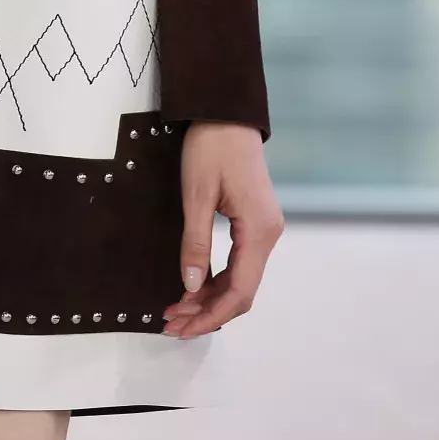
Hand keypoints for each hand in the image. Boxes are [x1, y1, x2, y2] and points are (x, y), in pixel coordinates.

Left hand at [160, 120, 283, 338]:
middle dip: (207, 311)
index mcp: (258, 231)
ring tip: (176, 309)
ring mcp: (263, 229)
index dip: (210, 315)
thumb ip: (195, 242)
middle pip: (241, 291)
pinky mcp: (254, 222)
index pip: (239, 291)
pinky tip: (193, 286)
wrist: (226, 112)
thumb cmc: (211, 147)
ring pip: (239, 279)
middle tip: (171, 323)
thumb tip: (190, 286)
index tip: (181, 327)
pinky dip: (216, 278)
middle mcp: (267, 235)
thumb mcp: (196, 194)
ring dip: (209, 297)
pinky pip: (238, 262)